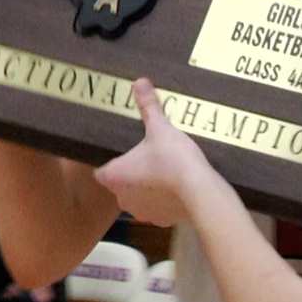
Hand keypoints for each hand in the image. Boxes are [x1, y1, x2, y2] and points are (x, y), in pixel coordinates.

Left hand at [94, 79, 217, 226]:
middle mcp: (122, 198)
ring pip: (138, 199)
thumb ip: (148, 106)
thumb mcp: (160, 127)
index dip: (111, 162)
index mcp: (115, 175)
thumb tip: (140, 80)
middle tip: (149, 158)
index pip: (101, 171)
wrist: (200, 190)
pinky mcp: (161, 221)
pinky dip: (164, 201)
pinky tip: (177, 189)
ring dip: (147, 189)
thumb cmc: (173, 157)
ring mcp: (142, 212)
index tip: (125, 153)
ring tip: (165, 173)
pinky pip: (157, 209)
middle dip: (131, 175)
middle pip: (120, 185)